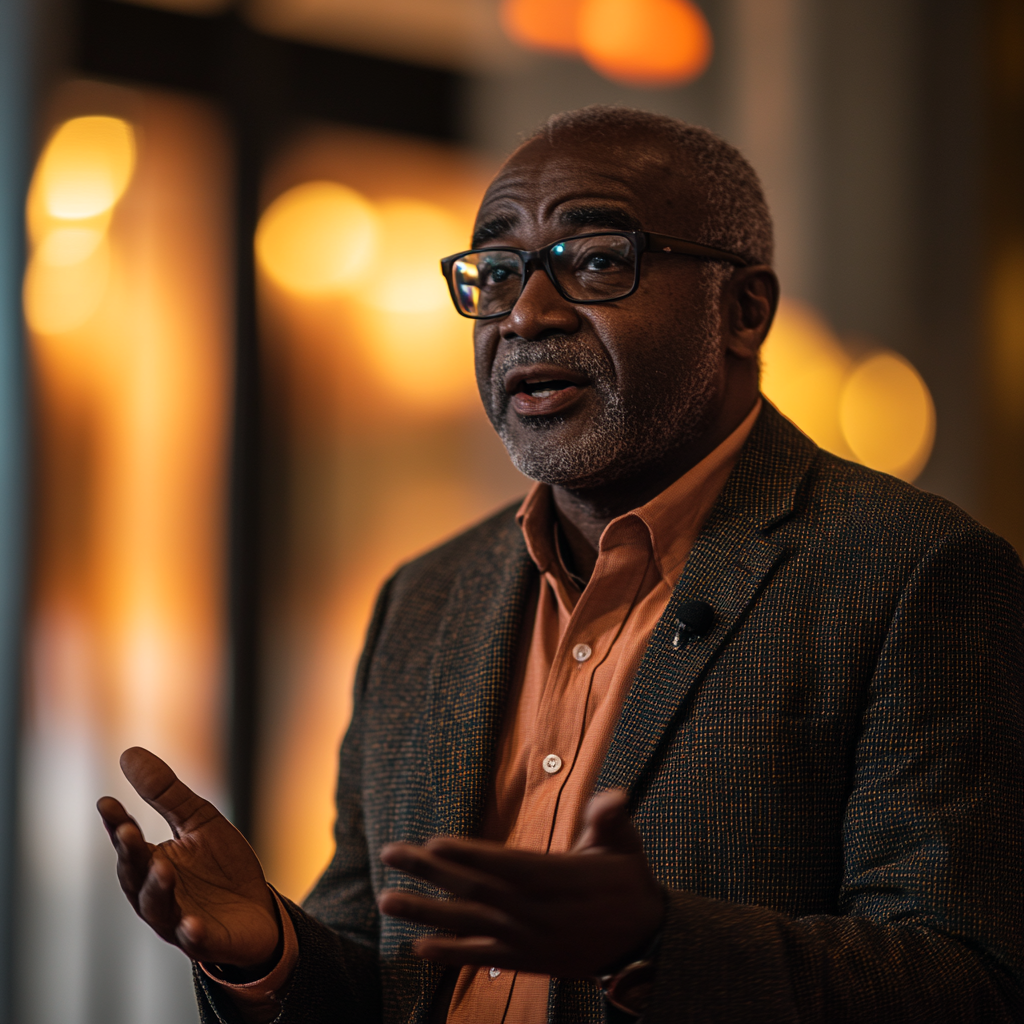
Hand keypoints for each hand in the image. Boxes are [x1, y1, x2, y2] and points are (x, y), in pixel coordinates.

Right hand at [97, 747, 278, 968]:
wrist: (259, 910)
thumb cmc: (221, 866)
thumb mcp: (198, 820)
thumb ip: (165, 793)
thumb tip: (128, 753)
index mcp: (151, 864)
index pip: (128, 843)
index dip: (117, 825)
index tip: (107, 802)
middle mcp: (156, 895)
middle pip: (135, 877)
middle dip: (131, 855)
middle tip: (129, 832)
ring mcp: (178, 919)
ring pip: (158, 908)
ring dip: (157, 890)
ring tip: (161, 868)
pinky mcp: (206, 940)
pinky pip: (194, 940)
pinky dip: (191, 933)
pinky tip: (192, 924)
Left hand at [378, 789, 663, 976]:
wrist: (642, 944)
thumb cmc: (627, 884)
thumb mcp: (624, 845)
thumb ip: (610, 819)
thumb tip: (614, 798)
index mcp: (555, 876)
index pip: (504, 863)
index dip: (468, 855)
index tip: (432, 843)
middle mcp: (534, 909)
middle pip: (474, 887)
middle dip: (429, 870)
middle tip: (390, 853)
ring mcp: (527, 937)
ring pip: (468, 922)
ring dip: (424, 911)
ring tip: (387, 900)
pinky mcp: (526, 958)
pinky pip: (482, 956)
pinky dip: (450, 954)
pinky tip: (418, 948)